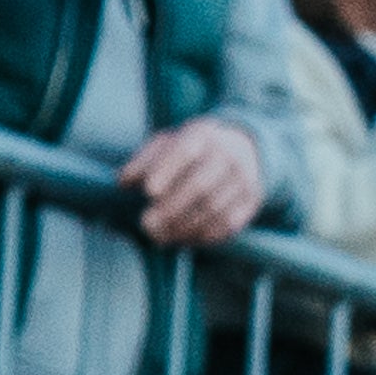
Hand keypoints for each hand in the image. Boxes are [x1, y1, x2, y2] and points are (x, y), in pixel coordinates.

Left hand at [123, 116, 265, 245]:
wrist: (245, 149)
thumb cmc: (193, 149)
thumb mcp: (167, 144)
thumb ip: (143, 161)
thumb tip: (124, 182)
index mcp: (203, 135)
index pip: (185, 151)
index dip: (167, 171)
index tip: (148, 192)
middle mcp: (227, 155)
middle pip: (200, 187)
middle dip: (170, 210)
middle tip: (146, 226)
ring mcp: (244, 179)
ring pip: (213, 210)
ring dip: (183, 228)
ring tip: (160, 238)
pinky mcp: (251, 201)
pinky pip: (228, 225)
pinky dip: (203, 236)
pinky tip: (184, 239)